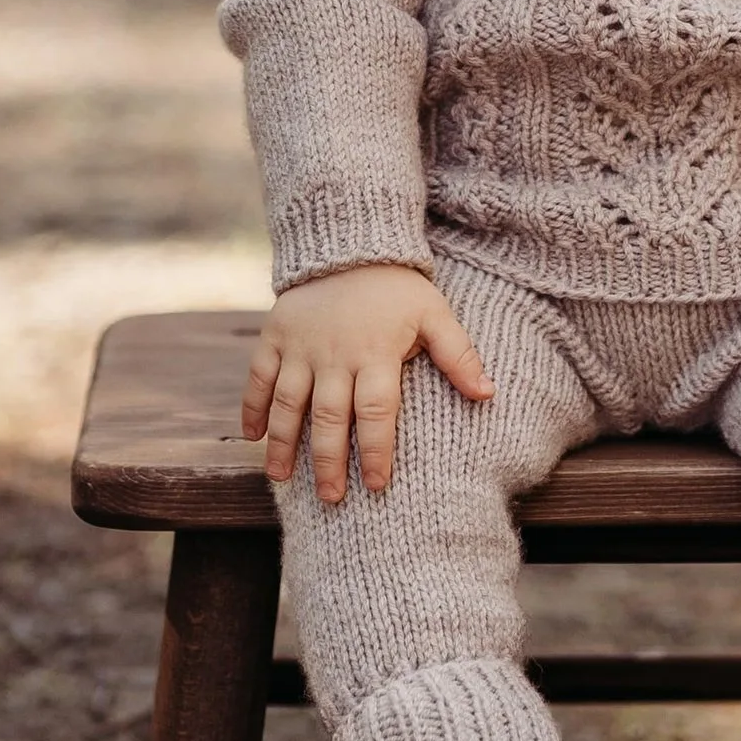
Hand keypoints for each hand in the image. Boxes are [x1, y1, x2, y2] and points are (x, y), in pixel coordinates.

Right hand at [240, 265, 492, 503]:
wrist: (349, 242)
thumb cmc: (396, 288)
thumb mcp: (434, 313)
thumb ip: (459, 354)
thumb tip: (488, 394)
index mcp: (376, 353)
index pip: (376, 411)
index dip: (377, 450)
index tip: (377, 485)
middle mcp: (335, 354)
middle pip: (330, 416)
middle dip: (329, 460)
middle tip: (331, 498)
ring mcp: (300, 346)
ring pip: (289, 403)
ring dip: (284, 443)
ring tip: (281, 478)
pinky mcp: (275, 335)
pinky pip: (259, 376)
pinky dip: (253, 405)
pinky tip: (253, 436)